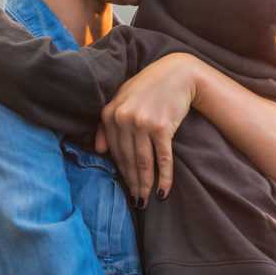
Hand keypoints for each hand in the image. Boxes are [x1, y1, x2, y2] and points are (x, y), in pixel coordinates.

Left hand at [94, 52, 201, 205]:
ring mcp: (142, 123)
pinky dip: (164, 177)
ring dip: (145, 185)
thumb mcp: (122, 99)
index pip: (114, 151)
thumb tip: (99, 150)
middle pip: (128, 160)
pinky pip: (162, 159)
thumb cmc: (148, 87)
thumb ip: (107, 123)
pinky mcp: (161, 127)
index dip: (121, 172)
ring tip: (145, 200)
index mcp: (110, 113)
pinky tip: (163, 191)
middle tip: (135, 201)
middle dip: (132, 183)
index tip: (126, 187)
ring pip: (143, 163)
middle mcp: (123, 119)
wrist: (176, 73)